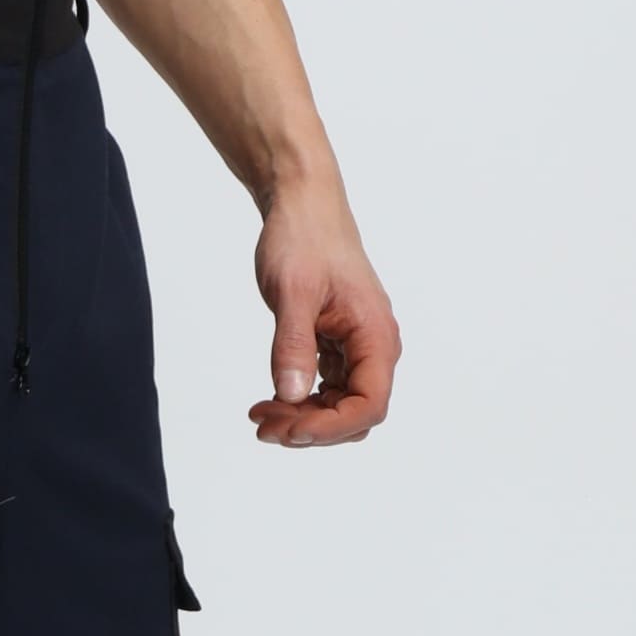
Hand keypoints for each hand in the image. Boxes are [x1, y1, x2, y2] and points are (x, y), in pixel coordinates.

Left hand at [249, 179, 398, 447]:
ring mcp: (356, 349)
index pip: (369, 405)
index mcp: (376, 336)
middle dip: (312, 428)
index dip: (330, 427)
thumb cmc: (304, 240)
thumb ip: (292, 344)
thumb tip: (290, 394)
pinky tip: (269, 400)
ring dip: (302, 419)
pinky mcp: (336, 346)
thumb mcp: (293, 292)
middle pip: (355, 414)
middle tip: (262, 425)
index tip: (288, 429)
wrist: (302, 207)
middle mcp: (373, 348)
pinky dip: (299, 401)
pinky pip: (326, 389)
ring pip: (339, 407)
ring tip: (259, 416)